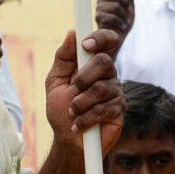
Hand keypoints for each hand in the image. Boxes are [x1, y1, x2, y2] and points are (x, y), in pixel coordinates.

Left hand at [45, 29, 123, 153]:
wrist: (68, 140)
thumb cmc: (61, 110)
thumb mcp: (55, 81)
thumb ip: (63, 58)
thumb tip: (71, 33)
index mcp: (93, 64)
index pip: (107, 41)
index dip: (100, 38)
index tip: (85, 44)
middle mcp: (108, 75)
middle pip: (104, 62)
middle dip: (83, 77)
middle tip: (73, 90)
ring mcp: (115, 92)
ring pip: (101, 88)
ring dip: (80, 103)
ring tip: (73, 112)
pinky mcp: (119, 110)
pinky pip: (103, 108)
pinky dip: (85, 118)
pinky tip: (79, 124)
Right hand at [95, 0, 134, 46]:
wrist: (118, 38)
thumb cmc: (123, 22)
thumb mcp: (129, 7)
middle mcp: (102, 0)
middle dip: (125, 2)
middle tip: (128, 12)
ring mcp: (99, 8)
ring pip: (116, 6)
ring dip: (125, 16)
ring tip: (125, 21)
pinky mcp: (98, 18)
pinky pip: (113, 17)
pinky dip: (121, 22)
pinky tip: (122, 26)